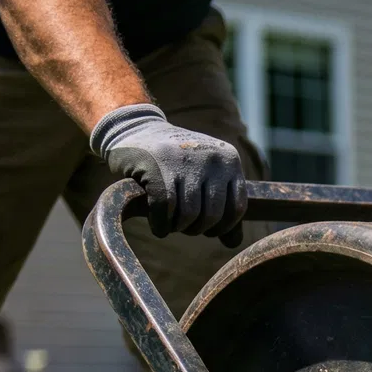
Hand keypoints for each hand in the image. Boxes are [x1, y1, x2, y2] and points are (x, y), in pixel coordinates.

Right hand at [90, 103, 245, 245]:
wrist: (134, 127)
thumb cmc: (174, 160)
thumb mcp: (205, 175)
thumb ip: (222, 205)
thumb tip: (233, 244)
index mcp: (229, 160)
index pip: (237, 208)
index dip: (223, 227)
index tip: (208, 230)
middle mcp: (211, 158)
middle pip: (212, 215)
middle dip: (197, 229)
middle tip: (184, 227)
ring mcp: (184, 161)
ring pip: (189, 214)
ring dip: (178, 228)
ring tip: (171, 224)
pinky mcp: (156, 166)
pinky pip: (164, 209)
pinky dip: (161, 225)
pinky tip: (158, 227)